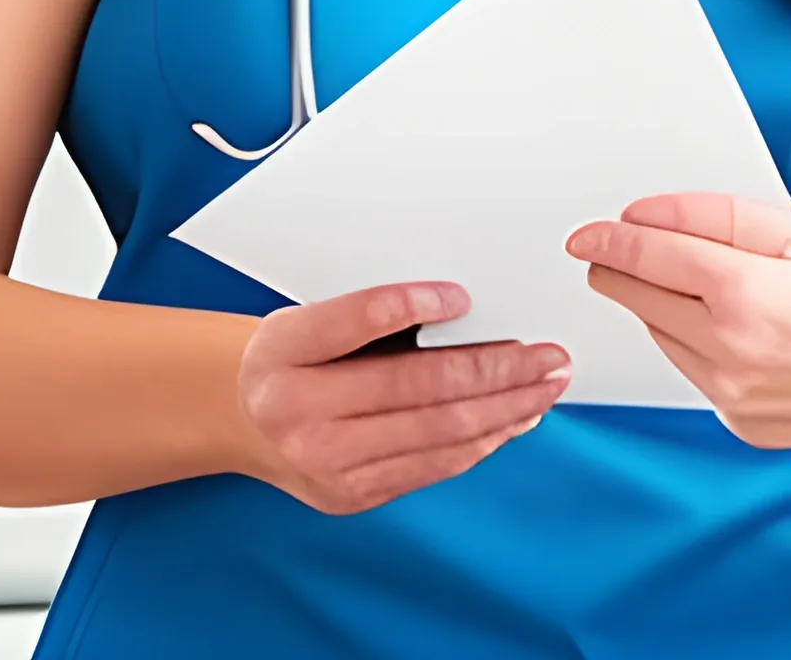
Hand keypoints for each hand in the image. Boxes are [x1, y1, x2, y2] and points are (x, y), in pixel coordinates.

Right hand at [235, 282, 568, 513]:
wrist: (242, 419)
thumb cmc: (292, 354)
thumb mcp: (310, 314)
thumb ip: (372, 310)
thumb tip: (463, 304)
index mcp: (287, 352)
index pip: (356, 320)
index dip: (410, 304)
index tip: (463, 294)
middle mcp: (301, 414)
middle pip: (417, 388)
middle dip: (497, 370)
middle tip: (548, 353)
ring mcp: (329, 465)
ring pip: (436, 435)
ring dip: (505, 409)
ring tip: (546, 385)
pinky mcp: (354, 496)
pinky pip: (432, 465)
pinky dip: (481, 441)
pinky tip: (513, 418)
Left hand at [568, 195, 790, 464]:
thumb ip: (729, 220)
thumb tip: (660, 216)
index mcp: (746, 295)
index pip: (654, 259)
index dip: (613, 240)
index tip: (588, 233)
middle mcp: (730, 353)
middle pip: (646, 303)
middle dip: (621, 272)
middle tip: (604, 253)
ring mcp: (734, 398)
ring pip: (666, 342)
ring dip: (659, 309)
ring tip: (676, 282)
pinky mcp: (745, 425)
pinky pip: (697, 377)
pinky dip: (696, 347)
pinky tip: (725, 328)